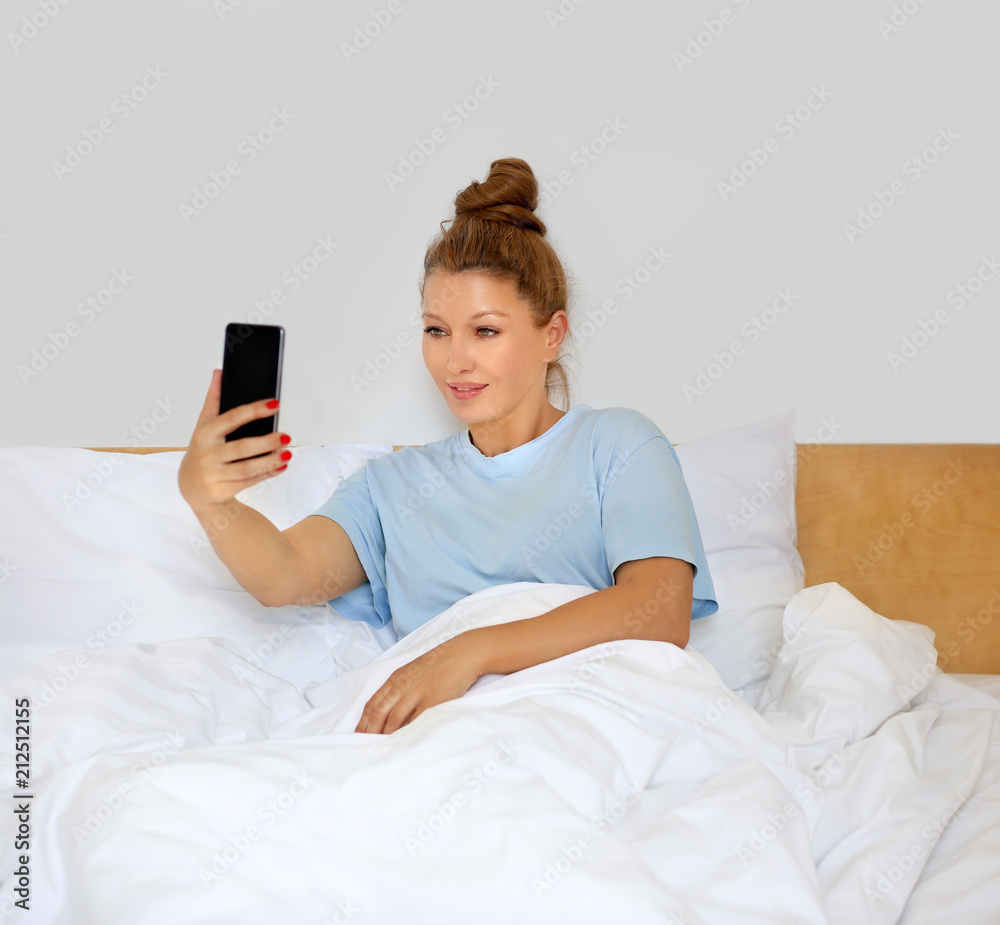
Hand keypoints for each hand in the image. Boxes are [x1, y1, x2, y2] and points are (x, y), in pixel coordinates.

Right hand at [177, 368, 289, 510]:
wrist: (191, 487)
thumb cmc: (202, 451)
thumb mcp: (203, 425)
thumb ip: (213, 400)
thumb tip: (219, 373)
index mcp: (205, 434)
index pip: (231, 418)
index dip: (254, 410)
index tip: (274, 405)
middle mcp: (207, 454)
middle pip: (241, 447)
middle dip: (266, 442)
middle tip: (286, 436)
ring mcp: (213, 474)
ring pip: (247, 468)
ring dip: (270, 461)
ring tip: (287, 453)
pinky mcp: (221, 490)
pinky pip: (249, 482)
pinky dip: (267, 474)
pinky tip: (281, 466)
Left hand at [355, 633, 484, 734]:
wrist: (463, 654)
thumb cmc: (440, 664)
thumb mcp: (414, 672)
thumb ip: (401, 687)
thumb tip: (391, 710)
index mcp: (396, 678)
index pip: (373, 702)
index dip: (363, 721)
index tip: (358, 735)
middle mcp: (403, 685)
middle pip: (379, 712)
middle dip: (370, 732)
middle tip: (364, 747)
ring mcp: (417, 693)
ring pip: (394, 719)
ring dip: (386, 736)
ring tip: (381, 751)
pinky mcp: (432, 701)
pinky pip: (416, 722)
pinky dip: (407, 734)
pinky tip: (403, 744)